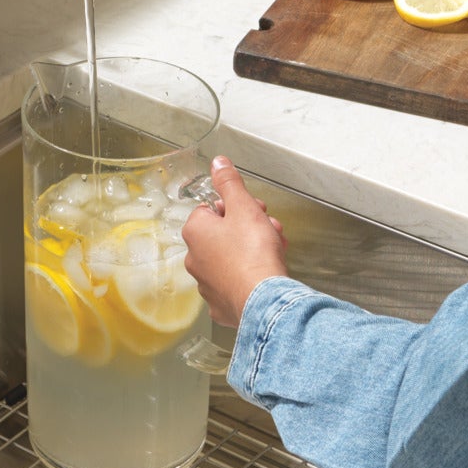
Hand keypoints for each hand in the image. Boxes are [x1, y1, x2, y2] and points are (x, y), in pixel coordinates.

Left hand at [181, 157, 287, 328]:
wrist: (264, 299)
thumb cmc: (253, 254)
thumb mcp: (244, 206)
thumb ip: (229, 182)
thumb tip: (218, 164)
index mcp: (195, 231)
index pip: (212, 208)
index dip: (237, 207)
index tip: (254, 211)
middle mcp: (195, 258)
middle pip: (222, 233)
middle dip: (248, 229)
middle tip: (268, 230)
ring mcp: (207, 284)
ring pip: (230, 258)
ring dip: (251, 251)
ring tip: (272, 252)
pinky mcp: (221, 304)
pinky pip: (235, 283)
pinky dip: (248, 277)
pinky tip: (263, 274)